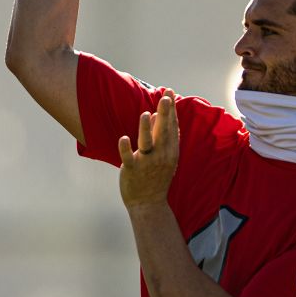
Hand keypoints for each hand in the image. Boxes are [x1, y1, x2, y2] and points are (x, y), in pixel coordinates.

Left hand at [118, 91, 179, 208]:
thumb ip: (160, 136)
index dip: (171, 110)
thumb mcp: (163, 156)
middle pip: (163, 132)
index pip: (172, 127)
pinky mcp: (132, 170)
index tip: (170, 93)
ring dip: (146, 128)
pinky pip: (129, 158)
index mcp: (170, 151)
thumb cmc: (156, 176)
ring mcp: (146, 163)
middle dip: (165, 114)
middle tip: (166, 97)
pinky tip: (123, 138)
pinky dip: (126, 149)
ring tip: (145, 114)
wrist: (148, 204)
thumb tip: (155, 114)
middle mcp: (161, 155)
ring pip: (147, 143)